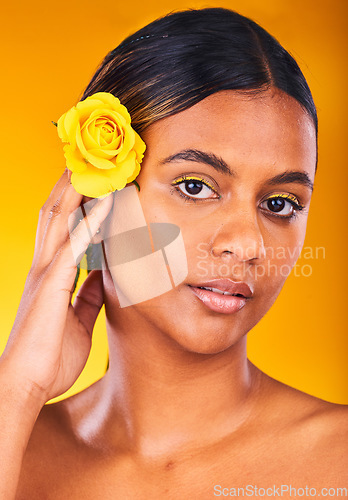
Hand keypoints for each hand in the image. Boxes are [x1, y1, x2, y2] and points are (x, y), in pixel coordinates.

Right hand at [1, 170, 112, 404]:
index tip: (90, 183)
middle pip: (55, 214)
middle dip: (70, 185)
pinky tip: (104, 203)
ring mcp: (46, 273)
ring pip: (59, 219)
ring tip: (95, 167)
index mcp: (50, 276)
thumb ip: (87, 296)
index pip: (60, 229)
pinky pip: (73, 245)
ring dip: (77, 191)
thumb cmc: (49, 357)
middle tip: (88, 161)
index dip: (73, 204)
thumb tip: (101, 278)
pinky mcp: (53, 285)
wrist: (28, 385)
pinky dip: (89, 222)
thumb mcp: (78, 320)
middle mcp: (44, 267)